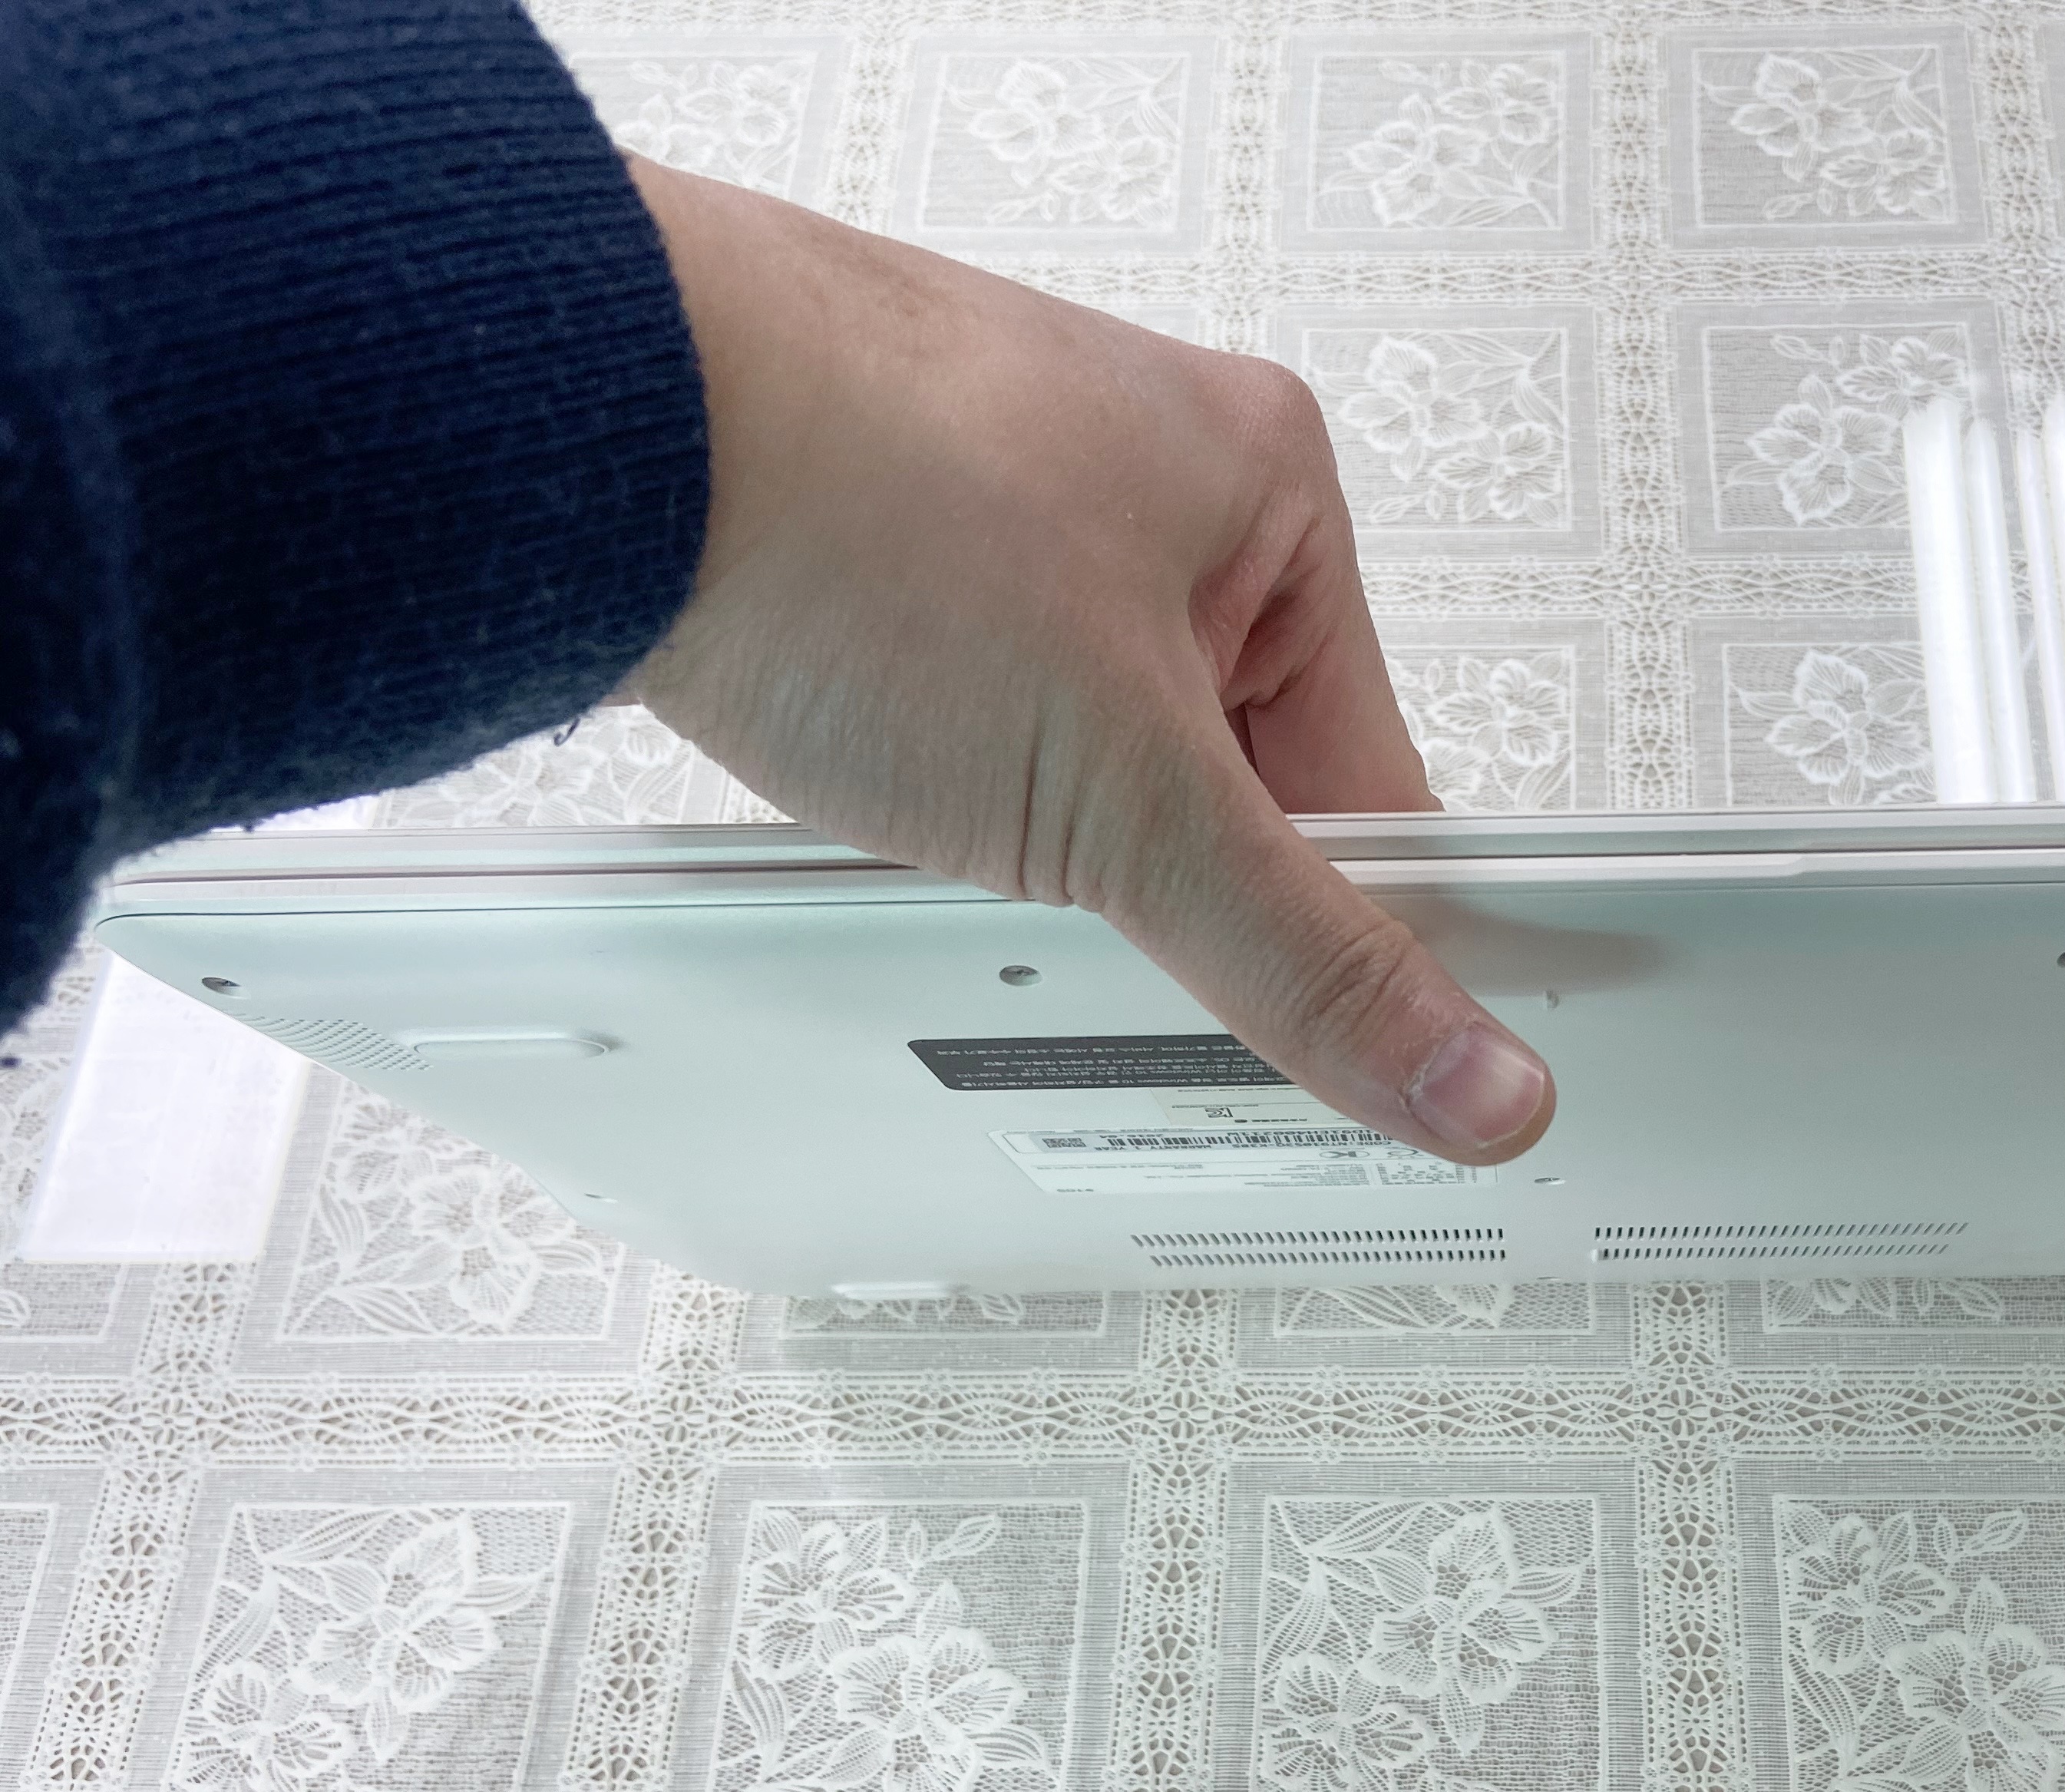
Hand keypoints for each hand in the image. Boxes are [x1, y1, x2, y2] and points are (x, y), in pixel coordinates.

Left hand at [616, 157, 1553, 1164]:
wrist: (571, 421)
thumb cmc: (850, 506)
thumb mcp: (1129, 794)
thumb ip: (1307, 957)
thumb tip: (1472, 1077)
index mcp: (1272, 492)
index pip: (1377, 782)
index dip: (1351, 933)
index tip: (1334, 1051)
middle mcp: (1148, 480)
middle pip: (1227, 784)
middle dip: (1163, 885)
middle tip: (1093, 924)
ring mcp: (1004, 506)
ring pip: (1088, 763)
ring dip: (1039, 843)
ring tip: (955, 823)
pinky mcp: (879, 547)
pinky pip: (966, 723)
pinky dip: (934, 788)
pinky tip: (880, 789)